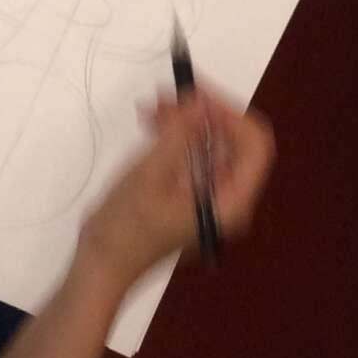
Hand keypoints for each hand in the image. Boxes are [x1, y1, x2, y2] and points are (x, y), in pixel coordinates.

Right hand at [76, 91, 275, 280]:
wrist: (102, 264)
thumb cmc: (126, 227)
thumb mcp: (150, 174)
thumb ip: (179, 136)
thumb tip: (201, 102)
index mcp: (230, 203)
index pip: (254, 147)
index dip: (231, 114)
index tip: (197, 95)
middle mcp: (227, 199)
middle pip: (232, 143)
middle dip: (203, 113)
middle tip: (169, 93)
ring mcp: (208, 196)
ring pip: (210, 145)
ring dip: (186, 120)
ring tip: (153, 104)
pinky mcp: (189, 193)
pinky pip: (193, 156)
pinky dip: (175, 135)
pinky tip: (151, 122)